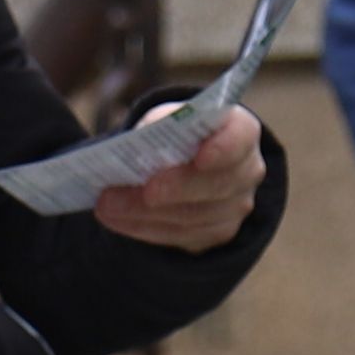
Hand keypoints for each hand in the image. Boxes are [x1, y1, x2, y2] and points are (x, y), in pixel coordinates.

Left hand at [93, 103, 265, 252]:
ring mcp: (235, 207)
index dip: (223, 148)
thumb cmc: (177, 134)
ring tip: (107, 204)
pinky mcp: (216, 233)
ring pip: (194, 216)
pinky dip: (144, 227)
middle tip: (143, 190)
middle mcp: (246, 171)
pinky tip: (116, 218)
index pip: (240, 138)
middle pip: (216, 185)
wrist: (183, 161)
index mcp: (241, 131)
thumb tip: (142, 141)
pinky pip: (181, 236)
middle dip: (175, 189)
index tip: (200, 157)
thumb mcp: (168, 118)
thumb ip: (160, 125)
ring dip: (147, 212)